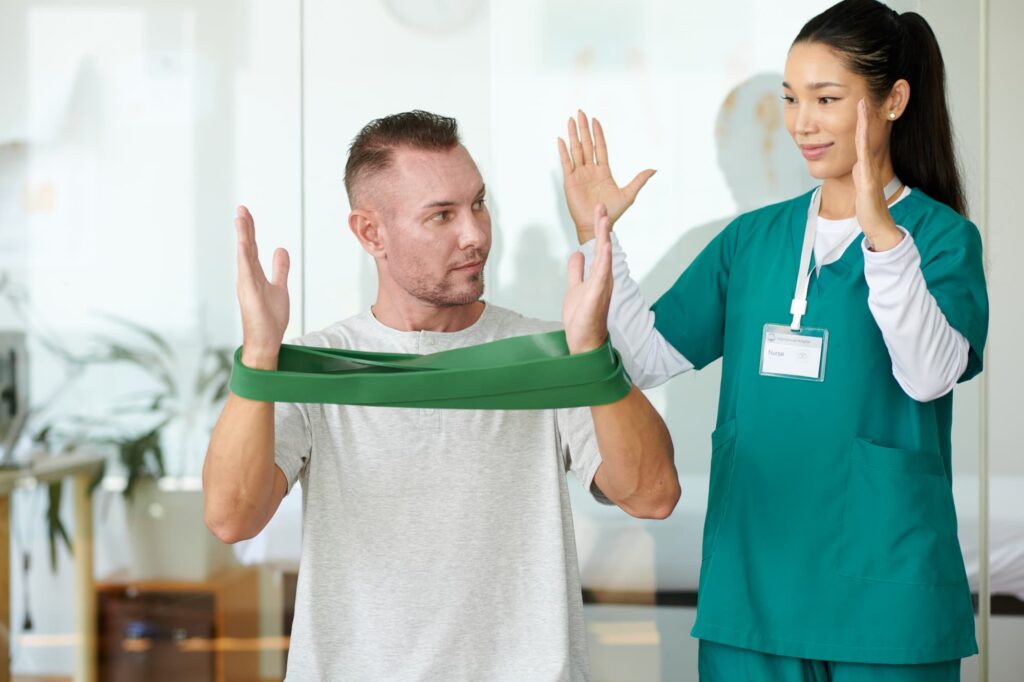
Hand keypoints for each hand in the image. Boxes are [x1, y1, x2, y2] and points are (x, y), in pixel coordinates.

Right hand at [235, 205, 289, 367]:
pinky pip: (246, 270)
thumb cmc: (270, 317)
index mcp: (254, 274)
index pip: (252, 247)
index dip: (250, 230)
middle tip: (242, 208)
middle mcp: (247, 276)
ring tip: (241, 217)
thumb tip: (281, 249)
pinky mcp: (249, 292)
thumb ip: (280, 269)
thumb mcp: (280, 287)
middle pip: (246, 247)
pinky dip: (245, 255)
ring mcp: (247, 283)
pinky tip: (244, 241)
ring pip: (244, 254)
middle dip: (245, 227)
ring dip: (243, 236)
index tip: (247, 214)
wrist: (266, 340)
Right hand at [558, 110, 654, 242]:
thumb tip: (654, 169)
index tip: (595, 120)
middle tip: (581, 112)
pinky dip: (563, 151)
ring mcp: (579, 175)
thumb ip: (639, 180)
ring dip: (573, 135)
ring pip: (576, 150)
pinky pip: (566, 163)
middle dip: (584, 128)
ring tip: (570, 120)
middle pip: (587, 144)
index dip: (598, 133)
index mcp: (603, 171)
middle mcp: (590, 170)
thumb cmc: (611, 213)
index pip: (600, 147)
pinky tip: (561, 140)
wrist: (596, 224)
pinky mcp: (570, 182)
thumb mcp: (629, 195)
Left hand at [562, 203, 613, 353]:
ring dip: (604, 237)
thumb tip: (576, 254)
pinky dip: (605, 259)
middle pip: (603, 247)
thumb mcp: (575, 287)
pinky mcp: (597, 294)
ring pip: (604, 256)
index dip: (598, 229)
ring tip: (604, 219)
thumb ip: (576, 271)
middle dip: (601, 226)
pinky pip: (602, 273)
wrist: (584, 340)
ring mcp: (602, 285)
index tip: (598, 211)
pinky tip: (606, 246)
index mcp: (597, 275)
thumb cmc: (582, 317)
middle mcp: (602, 278)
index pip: (598, 247)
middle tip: (601, 206)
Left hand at [853, 99, 902, 251]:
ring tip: (862, 105)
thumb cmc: (868, 209)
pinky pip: (864, 157)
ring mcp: (869, 171)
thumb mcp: (860, 187)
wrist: (878, 224)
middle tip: (862, 96)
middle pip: (865, 136)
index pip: (861, 140)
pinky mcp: (868, 179)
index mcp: (864, 167)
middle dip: (864, 116)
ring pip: (865, 142)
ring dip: (864, 123)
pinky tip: (862, 131)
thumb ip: (858, 175)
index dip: (861, 123)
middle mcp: (868, 165)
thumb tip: (855, 166)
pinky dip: (863, 143)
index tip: (859, 104)